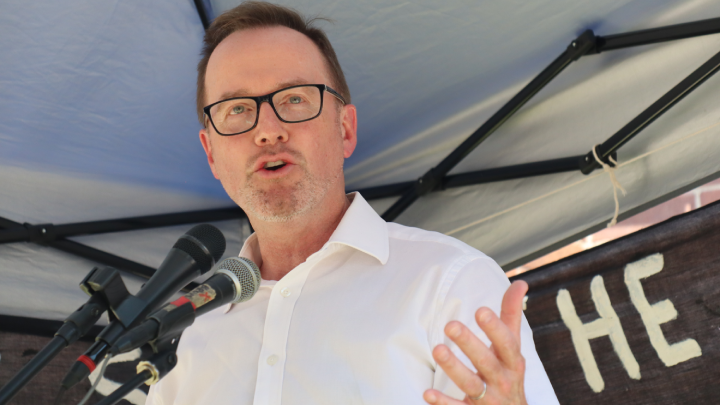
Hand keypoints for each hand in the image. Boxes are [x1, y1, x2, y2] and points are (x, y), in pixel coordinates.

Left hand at [423, 280, 528, 404]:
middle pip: (486, 362)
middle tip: (450, 325)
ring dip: (454, 368)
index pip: (506, 343)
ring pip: (471, 385)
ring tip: (437, 350)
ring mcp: (488, 399)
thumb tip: (520, 282)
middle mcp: (502, 380)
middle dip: (469, 344)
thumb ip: (512, 315)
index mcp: (512, 362)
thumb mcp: (513, 347)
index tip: (481, 310)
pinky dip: (443, 403)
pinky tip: (427, 393)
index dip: (495, 328)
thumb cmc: (508, 373)